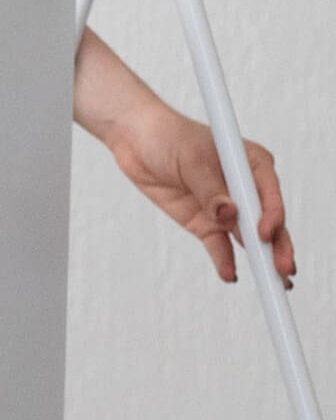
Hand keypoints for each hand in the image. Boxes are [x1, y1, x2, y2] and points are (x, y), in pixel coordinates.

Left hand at [104, 100, 296, 288]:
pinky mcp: (204, 222)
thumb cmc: (170, 137)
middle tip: (283, 271)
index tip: (264, 233)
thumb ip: (210, 190)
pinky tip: (230, 274)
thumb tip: (229, 214)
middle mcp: (244, 188)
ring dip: (259, 259)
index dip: (271, 215)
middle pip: (265, 221)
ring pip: (247, 238)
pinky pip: (218, 245)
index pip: (268, 194)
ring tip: (272, 282)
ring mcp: (225, 208)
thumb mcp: (191, 159)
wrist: (137, 141)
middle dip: (276, 246)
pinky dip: (224, 259)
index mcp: (252, 163)